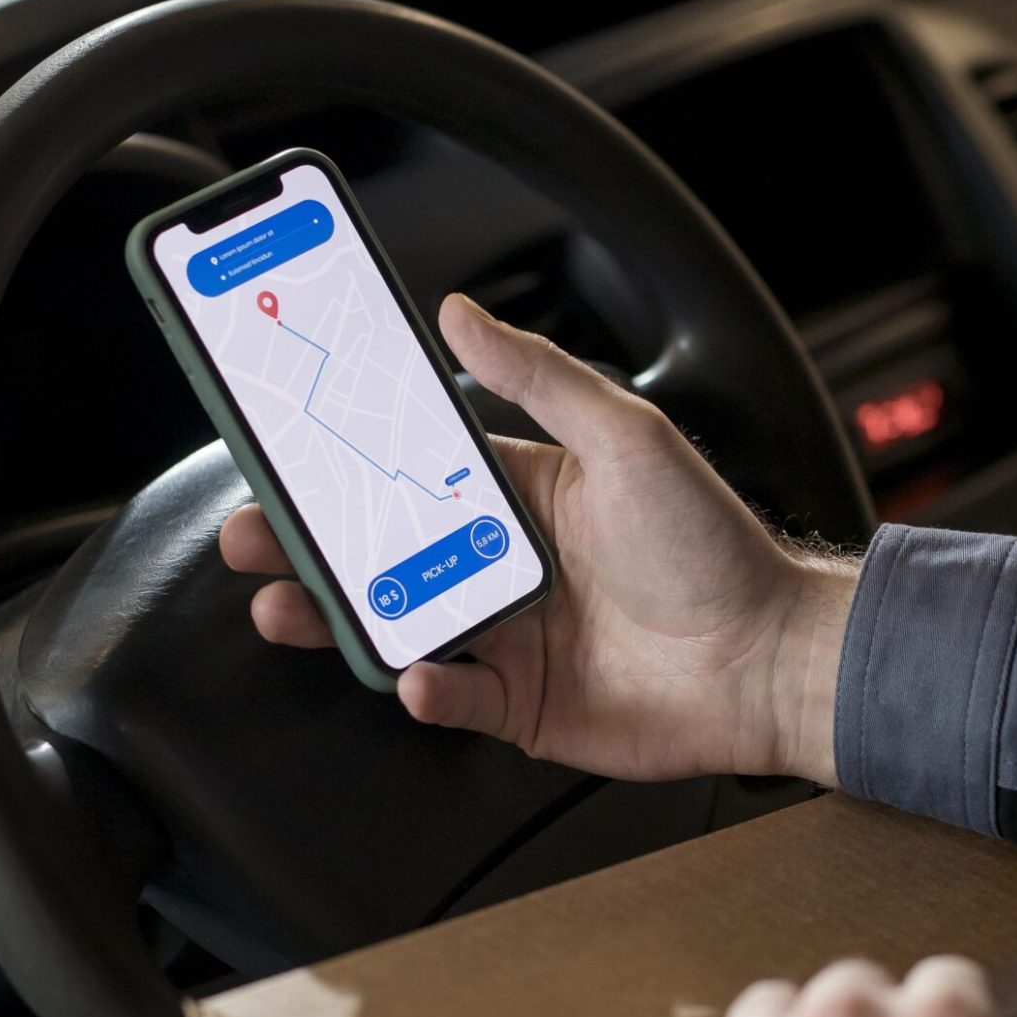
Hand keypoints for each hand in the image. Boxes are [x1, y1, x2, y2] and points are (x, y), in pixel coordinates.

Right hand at [219, 295, 856, 781]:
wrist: (768, 656)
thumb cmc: (709, 541)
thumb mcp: (625, 438)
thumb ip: (539, 378)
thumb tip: (458, 312)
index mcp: (519, 494)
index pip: (411, 471)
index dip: (345, 462)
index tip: (283, 446)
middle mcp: (502, 563)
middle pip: (383, 552)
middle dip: (309, 545)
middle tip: (248, 533)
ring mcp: (508, 636)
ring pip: (398, 624)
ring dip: (335, 618)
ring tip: (280, 607)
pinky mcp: (522, 704)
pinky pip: (454, 697)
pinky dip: (428, 688)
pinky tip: (417, 672)